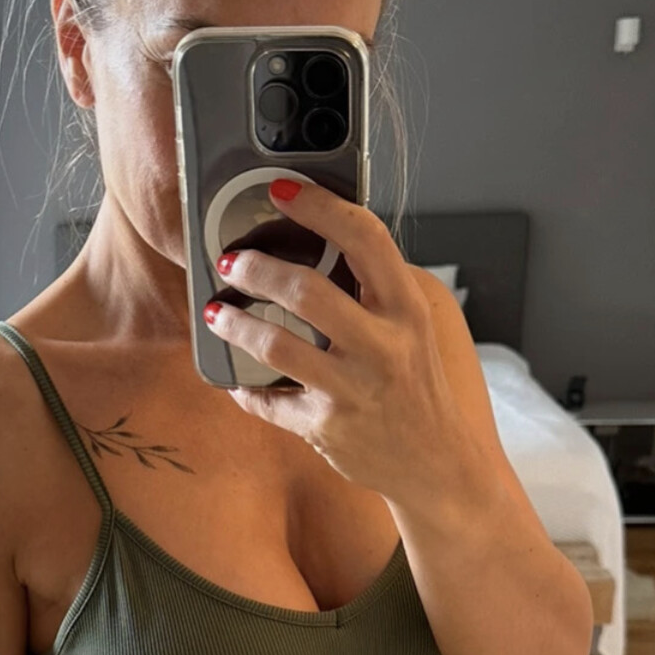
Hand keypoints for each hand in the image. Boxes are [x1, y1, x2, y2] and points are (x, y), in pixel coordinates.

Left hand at [205, 178, 479, 505]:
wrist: (437, 464)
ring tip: (218, 313)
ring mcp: (352, 390)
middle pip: (305, 291)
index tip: (282, 191)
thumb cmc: (417, 386)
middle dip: (255, 268)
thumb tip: (316, 240)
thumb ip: (373, 289)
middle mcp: (383, 347)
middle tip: (231, 262)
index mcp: (406, 310)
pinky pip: (268, 401)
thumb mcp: (411, 328)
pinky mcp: (326, 428)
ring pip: (275, 345)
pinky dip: (246, 388)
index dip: (319, 206)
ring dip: (235, 324)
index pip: (365, 238)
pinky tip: (237, 377)